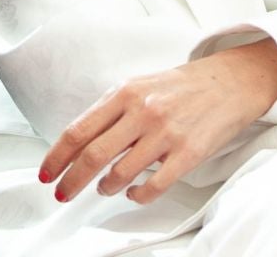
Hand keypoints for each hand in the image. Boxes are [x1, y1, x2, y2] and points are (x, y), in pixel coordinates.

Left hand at [40, 39, 276, 205]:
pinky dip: (136, 195)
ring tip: (104, 188)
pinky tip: (133, 193)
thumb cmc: (182, 87)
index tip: (47, 174)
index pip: (79, 129)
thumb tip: (79, 143)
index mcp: (126, 92)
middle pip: (93, 155)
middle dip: (71, 181)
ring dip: (105, 188)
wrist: (230, 81)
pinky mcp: (188, 152)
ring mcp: (166, 132)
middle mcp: (143, 111)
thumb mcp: (141, 86)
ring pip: (120, 174)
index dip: (57, 157)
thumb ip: (112, 110)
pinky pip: (153, 186)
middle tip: (62, 194)